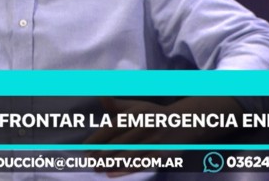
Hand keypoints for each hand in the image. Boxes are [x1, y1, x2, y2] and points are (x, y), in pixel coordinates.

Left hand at [84, 96, 242, 176]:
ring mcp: (153, 142)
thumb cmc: (153, 115)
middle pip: (119, 143)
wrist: (183, 123)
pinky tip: (112, 174)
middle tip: (88, 161)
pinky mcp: (159, 155)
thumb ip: (116, 106)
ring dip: (111, 163)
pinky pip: (140, 164)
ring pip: (128, 155)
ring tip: (96, 169)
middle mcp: (144, 127)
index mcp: (136, 114)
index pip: (112, 128)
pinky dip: (126, 170)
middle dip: (101, 153)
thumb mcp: (136, 106)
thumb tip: (100, 96)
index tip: (85, 147)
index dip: (97, 138)